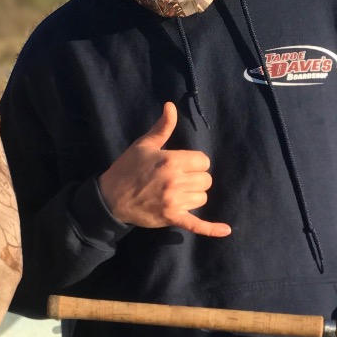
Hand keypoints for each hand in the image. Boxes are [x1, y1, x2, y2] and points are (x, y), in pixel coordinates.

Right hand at [99, 102, 230, 237]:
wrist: (109, 197)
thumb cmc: (127, 168)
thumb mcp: (143, 145)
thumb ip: (162, 127)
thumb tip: (171, 106)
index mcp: (170, 161)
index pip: (203, 161)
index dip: (195, 163)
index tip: (181, 165)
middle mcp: (175, 181)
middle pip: (206, 180)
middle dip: (195, 178)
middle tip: (178, 179)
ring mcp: (174, 202)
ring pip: (202, 198)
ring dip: (194, 195)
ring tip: (177, 193)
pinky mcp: (172, 218)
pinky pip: (197, 224)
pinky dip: (212, 229)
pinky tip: (226, 230)